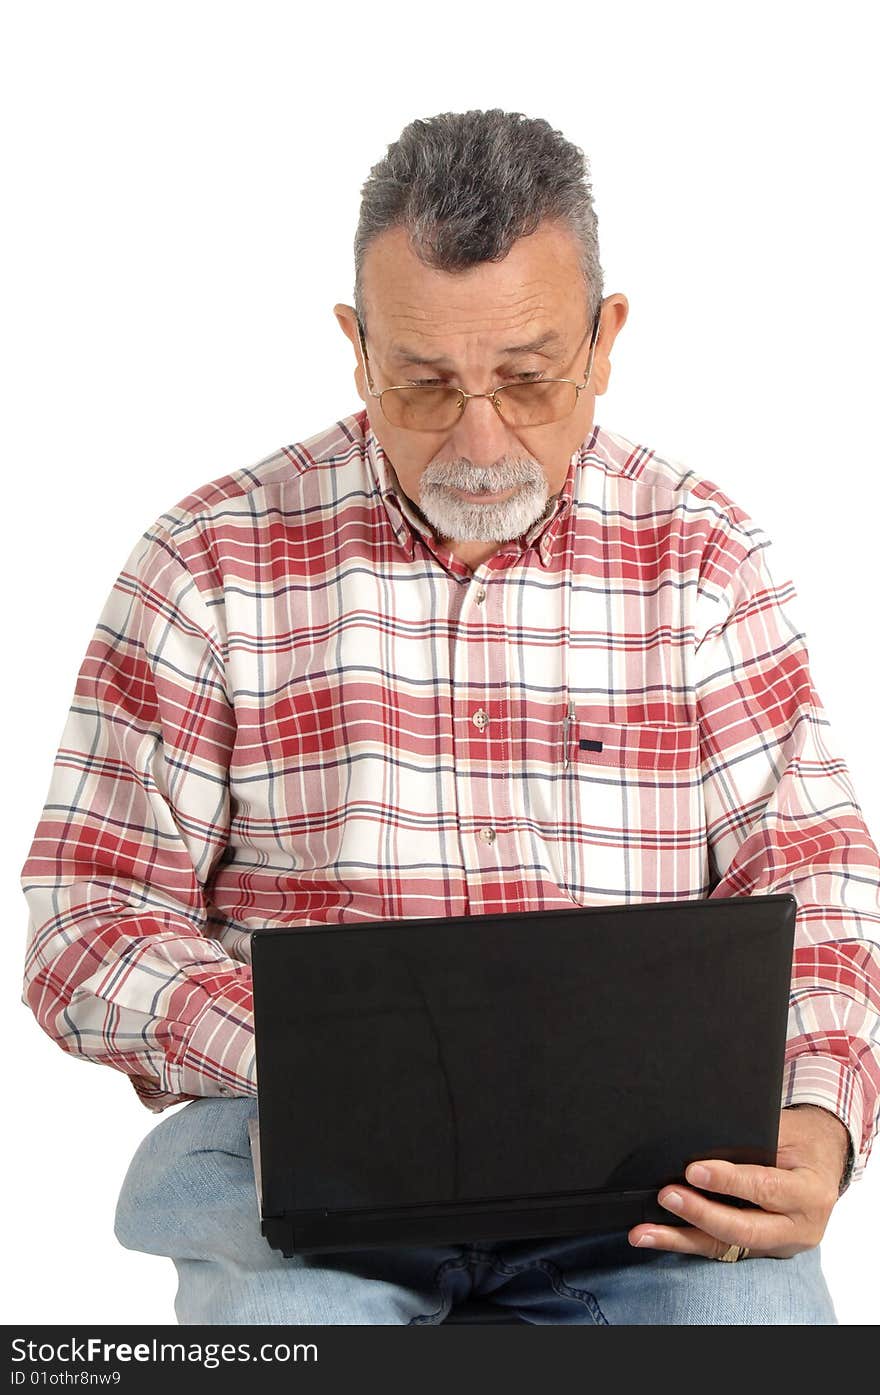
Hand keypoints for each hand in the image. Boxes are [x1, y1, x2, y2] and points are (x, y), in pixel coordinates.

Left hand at [627, 1105, 849, 1259]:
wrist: (822, 1161)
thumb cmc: (800, 1140)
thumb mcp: (785, 1130)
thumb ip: (751, 1141)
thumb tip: (700, 1140)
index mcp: (810, 1192)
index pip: (766, 1188)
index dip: (728, 1181)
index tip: (693, 1171)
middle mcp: (799, 1227)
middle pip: (745, 1229)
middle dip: (701, 1214)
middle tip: (667, 1196)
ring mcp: (779, 1245)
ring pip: (725, 1247)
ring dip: (680, 1239)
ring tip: (644, 1233)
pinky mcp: (759, 1251)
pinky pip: (720, 1250)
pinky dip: (686, 1242)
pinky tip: (657, 1236)